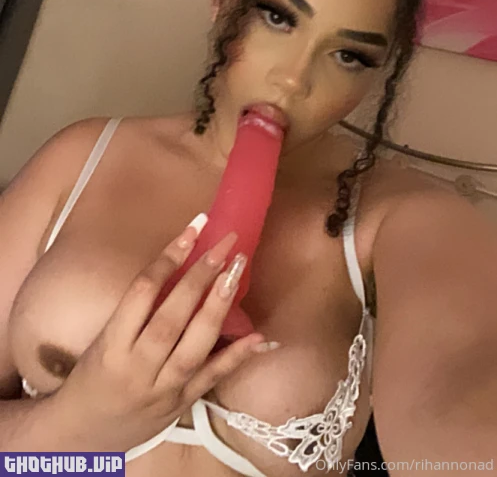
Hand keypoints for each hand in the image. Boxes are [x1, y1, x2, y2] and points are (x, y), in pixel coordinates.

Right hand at [52, 221, 268, 451]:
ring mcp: (162, 388)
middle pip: (172, 318)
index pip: (142, 292)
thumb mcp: (104, 337)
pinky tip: (259, 335)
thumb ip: (138, 308)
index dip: (169, 258)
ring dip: (218, 307)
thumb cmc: (93, 373)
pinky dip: (237, 356)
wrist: (84, 432)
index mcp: (112, 343)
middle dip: (199, 278)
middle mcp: (138, 366)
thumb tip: (182, 265)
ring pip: (194, 347)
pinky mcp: (181, 405)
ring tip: (236, 271)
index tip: (192, 230)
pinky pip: (212, 378)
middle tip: (223, 245)